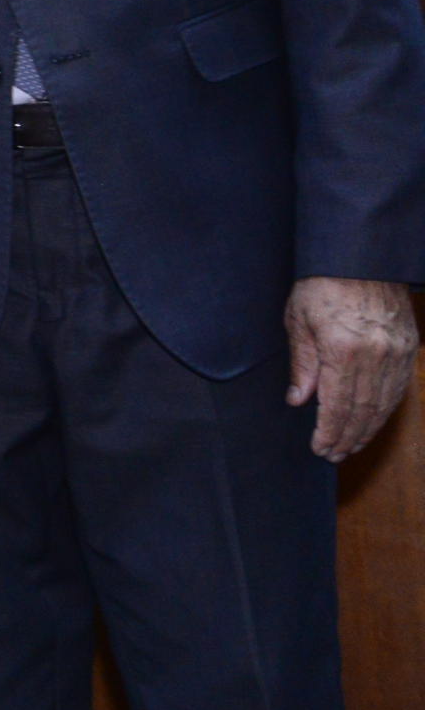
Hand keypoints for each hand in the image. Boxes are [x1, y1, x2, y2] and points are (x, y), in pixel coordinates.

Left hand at [285, 276, 417, 460]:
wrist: (360, 255)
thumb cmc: (321, 284)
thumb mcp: (298, 321)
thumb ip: (303, 364)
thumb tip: (299, 400)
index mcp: (344, 349)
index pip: (338, 405)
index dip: (329, 431)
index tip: (320, 448)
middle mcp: (377, 355)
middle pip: (364, 410)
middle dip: (348, 436)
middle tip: (334, 454)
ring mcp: (398, 351)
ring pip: (385, 403)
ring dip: (369, 428)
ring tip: (351, 444)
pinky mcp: (410, 345)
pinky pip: (399, 387)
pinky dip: (386, 409)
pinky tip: (373, 420)